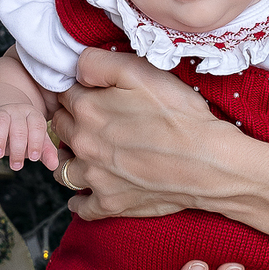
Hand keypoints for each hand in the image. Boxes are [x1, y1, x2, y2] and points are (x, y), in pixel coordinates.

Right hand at [0, 100, 58, 172]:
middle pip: (18, 127)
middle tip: (16, 165)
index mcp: (33, 115)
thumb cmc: (24, 130)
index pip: (37, 126)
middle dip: (18, 148)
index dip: (36, 142)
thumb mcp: (37, 139)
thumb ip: (45, 151)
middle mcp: (17, 111)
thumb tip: (54, 166)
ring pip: (0, 121)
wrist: (4, 111)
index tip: (34, 157)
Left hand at [49, 48, 221, 219]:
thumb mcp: (142, 72)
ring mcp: (94, 177)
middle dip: (71, 122)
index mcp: (87, 109)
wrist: (208, 162)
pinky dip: (80, 201)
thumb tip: (76, 68)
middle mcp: (84, 144)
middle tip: (92, 121)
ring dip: (69, 160)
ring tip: (85, 155)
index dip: (78, 92)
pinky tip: (88, 192)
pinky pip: (81, 207)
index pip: (64, 96)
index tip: (92, 94)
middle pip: (60, 129)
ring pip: (62, 168)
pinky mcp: (110, 203)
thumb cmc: (180, 115)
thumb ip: (99, 62)